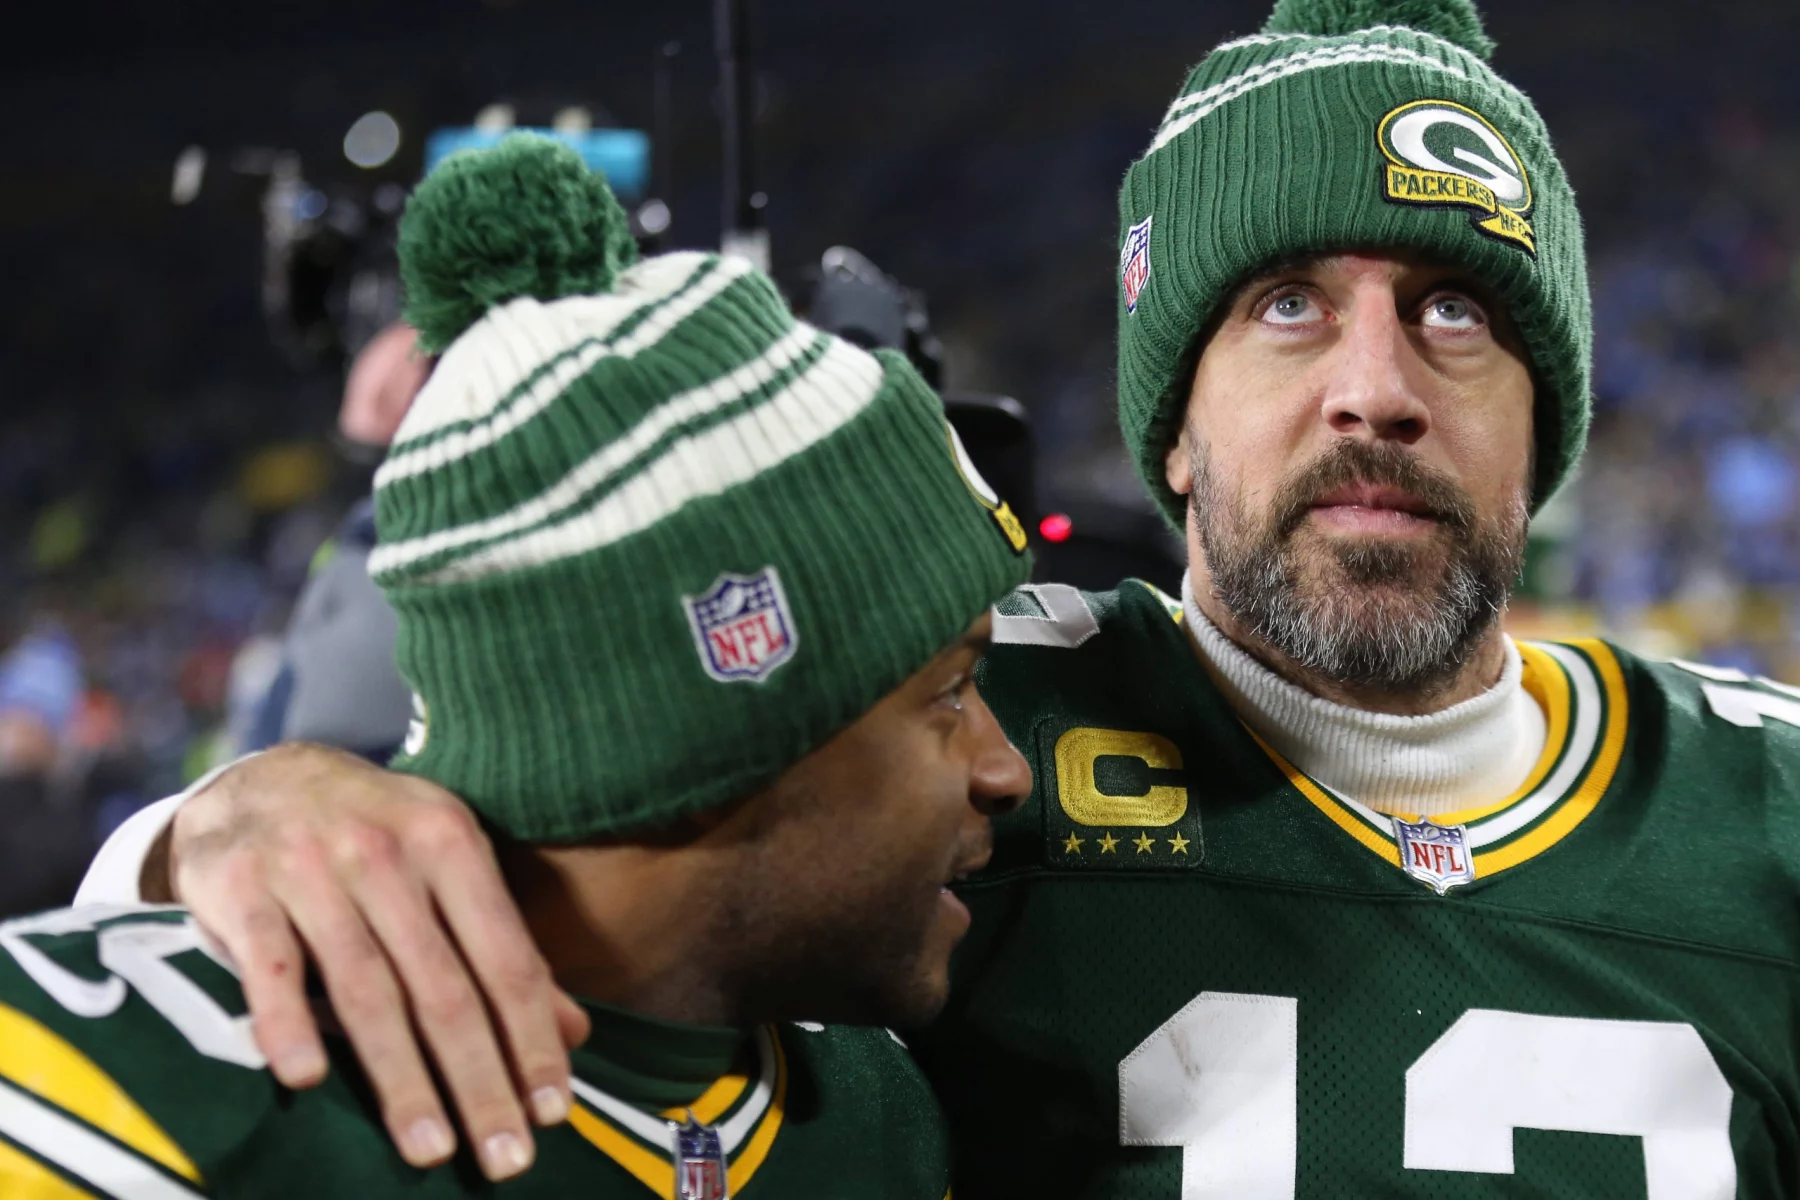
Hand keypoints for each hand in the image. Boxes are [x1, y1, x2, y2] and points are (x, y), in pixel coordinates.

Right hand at [162, 743, 589, 1180]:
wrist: (258, 776)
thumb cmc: (373, 835)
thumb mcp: (447, 864)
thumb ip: (503, 946)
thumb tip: (574, 1033)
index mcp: (451, 842)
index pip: (506, 959)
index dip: (531, 1040)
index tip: (552, 1112)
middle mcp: (388, 853)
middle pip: (445, 989)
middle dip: (480, 1082)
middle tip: (505, 1158)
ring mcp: (312, 868)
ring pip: (367, 992)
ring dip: (401, 1078)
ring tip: (429, 1148)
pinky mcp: (241, 888)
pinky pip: (271, 967)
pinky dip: (288, 1022)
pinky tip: (309, 1079)